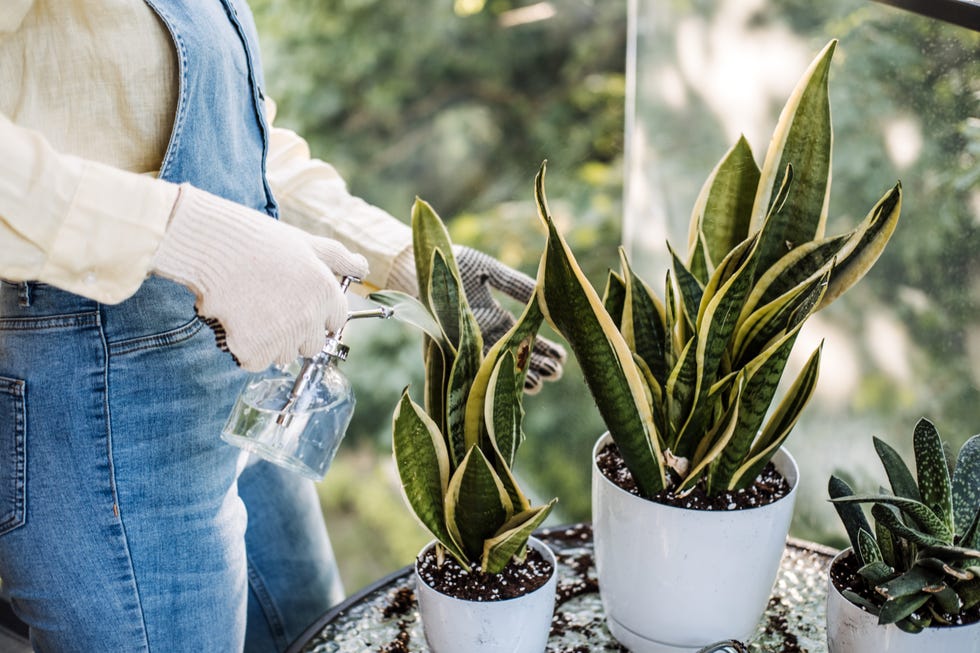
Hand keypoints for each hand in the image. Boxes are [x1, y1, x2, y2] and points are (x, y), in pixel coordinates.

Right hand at [151, 185, 368, 370]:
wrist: (215, 246)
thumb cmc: (261, 241)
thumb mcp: (307, 243)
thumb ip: (339, 259)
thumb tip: (363, 268)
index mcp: (326, 294)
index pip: (336, 322)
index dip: (318, 314)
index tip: (299, 303)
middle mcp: (309, 319)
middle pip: (311, 344)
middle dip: (296, 332)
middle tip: (272, 307)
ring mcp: (282, 336)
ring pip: (284, 355)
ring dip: (270, 342)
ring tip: (252, 311)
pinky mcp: (253, 349)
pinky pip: (256, 362)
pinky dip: (246, 349)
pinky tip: (238, 322)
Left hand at [455, 246, 565, 393]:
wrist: (423, 265)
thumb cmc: (456, 264)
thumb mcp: (491, 272)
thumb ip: (516, 284)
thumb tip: (545, 293)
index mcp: (494, 318)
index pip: (522, 337)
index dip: (542, 347)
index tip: (562, 356)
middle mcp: (483, 334)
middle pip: (514, 355)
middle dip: (537, 365)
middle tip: (557, 374)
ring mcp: (468, 343)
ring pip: (498, 365)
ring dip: (520, 374)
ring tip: (542, 382)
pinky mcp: (452, 348)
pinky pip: (476, 367)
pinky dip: (494, 375)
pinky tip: (512, 382)